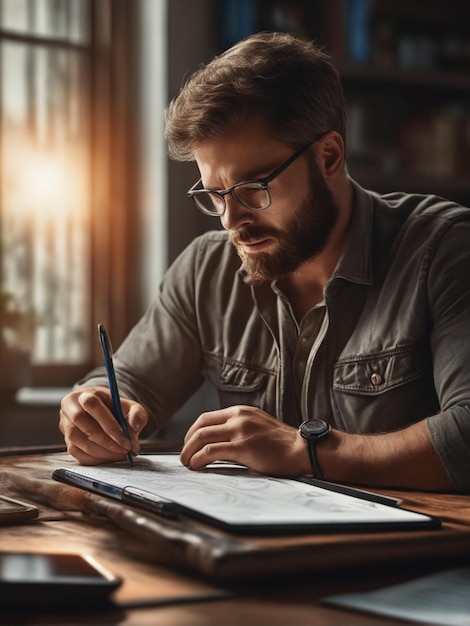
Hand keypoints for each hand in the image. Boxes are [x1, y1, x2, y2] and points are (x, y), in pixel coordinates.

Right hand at [59, 386, 148, 464]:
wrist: (104, 413)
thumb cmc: (116, 409)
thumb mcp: (131, 407)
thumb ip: (137, 414)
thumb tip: (135, 426)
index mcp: (85, 393)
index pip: (92, 405)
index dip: (109, 424)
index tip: (126, 441)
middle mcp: (70, 407)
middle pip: (81, 422)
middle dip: (105, 440)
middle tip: (124, 450)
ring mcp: (65, 424)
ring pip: (75, 439)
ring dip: (99, 451)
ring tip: (118, 455)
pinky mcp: (66, 440)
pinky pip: (75, 452)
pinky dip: (93, 458)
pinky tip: (108, 458)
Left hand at [180, 405, 309, 475]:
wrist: (302, 450)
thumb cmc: (283, 444)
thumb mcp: (258, 425)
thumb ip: (239, 428)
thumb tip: (217, 442)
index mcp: (241, 411)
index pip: (206, 417)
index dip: (192, 432)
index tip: (188, 444)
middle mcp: (239, 417)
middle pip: (201, 425)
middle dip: (187, 442)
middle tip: (184, 455)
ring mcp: (241, 431)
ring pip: (202, 437)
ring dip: (189, 451)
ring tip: (187, 463)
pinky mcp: (243, 447)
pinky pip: (212, 451)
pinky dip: (199, 458)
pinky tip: (197, 465)